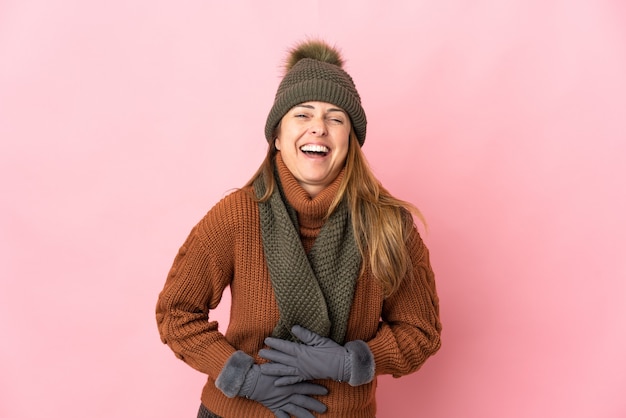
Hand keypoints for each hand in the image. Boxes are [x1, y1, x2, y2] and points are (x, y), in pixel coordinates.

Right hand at [241, 364, 326, 417]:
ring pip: (296, 411)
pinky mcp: (274, 407)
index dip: (317, 389)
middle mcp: (288, 394)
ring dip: (306, 416)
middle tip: (324, 409)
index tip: (326, 391)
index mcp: (290, 383)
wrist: (251, 380)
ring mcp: (282, 402)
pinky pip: (282, 416)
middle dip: (315, 405)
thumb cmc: (265, 369)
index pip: (306, 386)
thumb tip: (300, 350)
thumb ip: (290, 360)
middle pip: (304, 400)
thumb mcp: (279, 362)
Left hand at [259, 325, 374, 385]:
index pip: (286, 346)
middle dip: (270, 355)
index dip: (275, 343)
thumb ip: (306, 335)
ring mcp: (302, 370)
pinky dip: (285, 382)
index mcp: (303, 351)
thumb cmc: (332, 351)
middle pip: (282, 358)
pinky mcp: (306, 377)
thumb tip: (293, 327)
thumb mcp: (320, 339)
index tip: (266, 340)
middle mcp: (300, 362)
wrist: (342, 365)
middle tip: (260, 353)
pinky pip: (293, 380)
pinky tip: (276, 383)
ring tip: (263, 369)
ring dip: (273, 369)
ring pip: (284, 370)